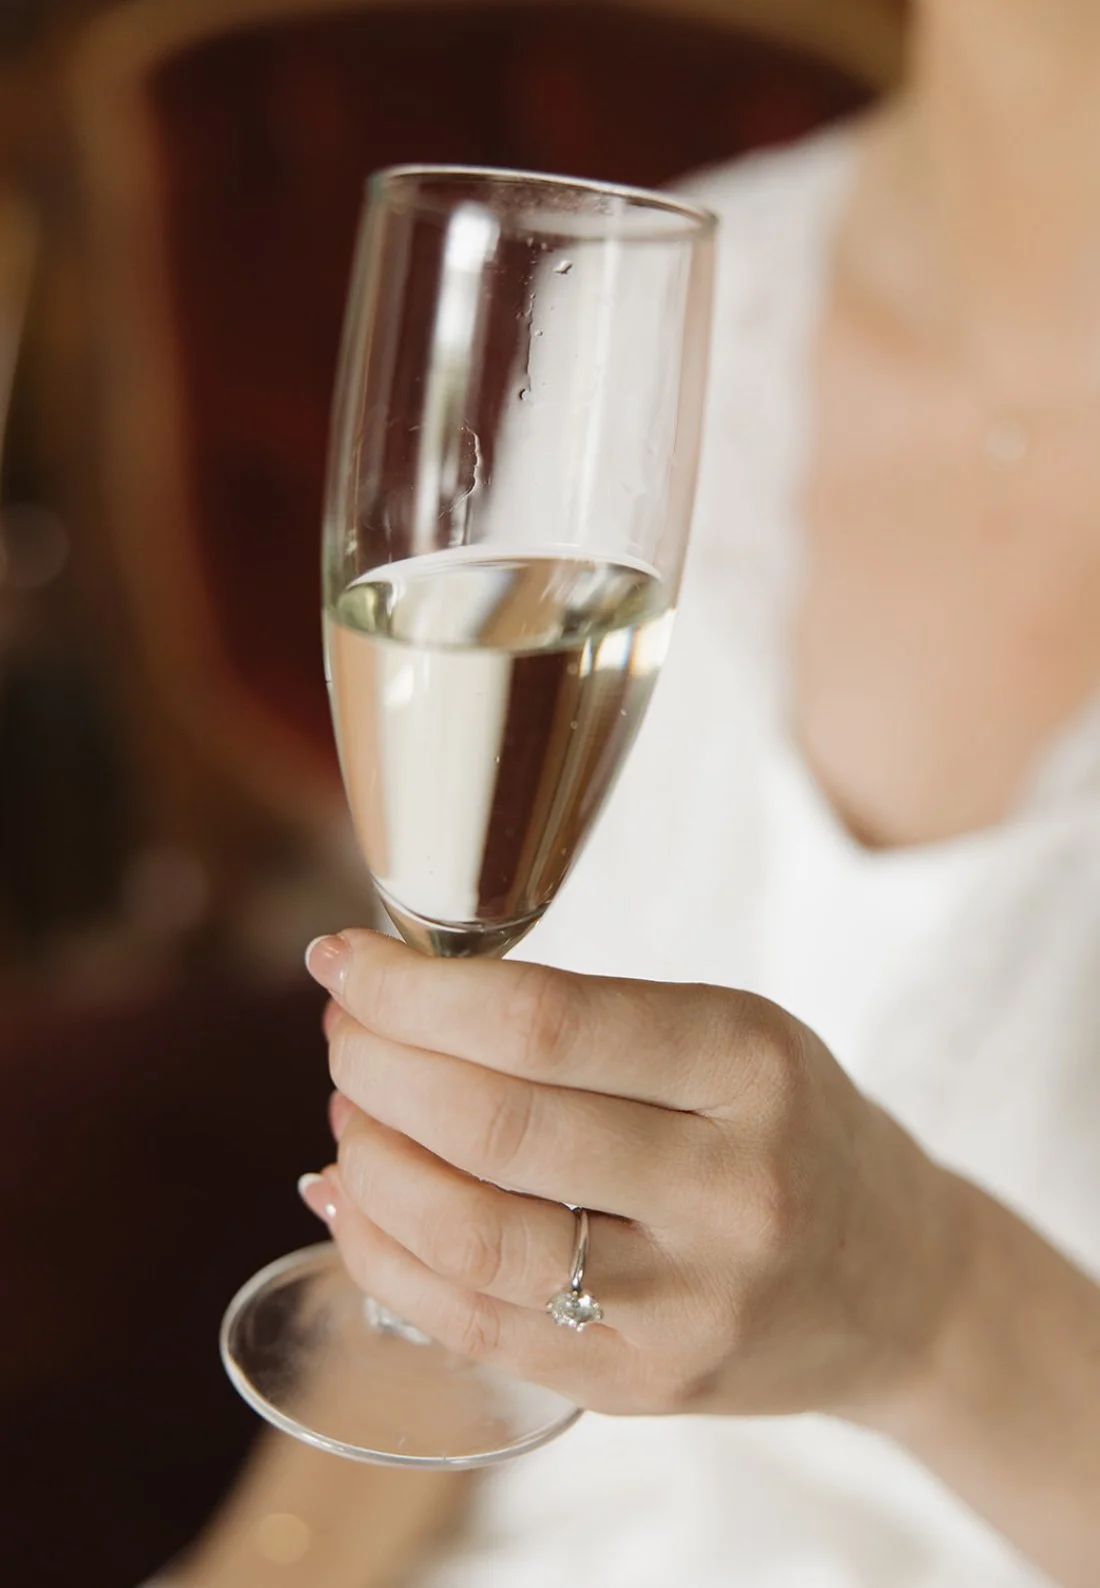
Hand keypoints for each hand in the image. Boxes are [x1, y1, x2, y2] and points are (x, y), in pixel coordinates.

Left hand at [301, 930, 966, 1419]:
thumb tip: (401, 999)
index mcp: (749, 1067)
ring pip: (469, 1233)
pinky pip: (474, 1323)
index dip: (415, 991)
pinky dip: (382, 1255)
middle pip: (493, 1125)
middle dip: (378, 1065)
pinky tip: (350, 1201)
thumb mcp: (733, 1035)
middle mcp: (726, 1188)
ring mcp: (685, 1302)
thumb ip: (587, 1019)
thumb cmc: (792, 1129)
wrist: (895, 1281)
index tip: (346, 962)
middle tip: (343, 1034)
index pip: (544, 1022)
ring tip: (349, 1112)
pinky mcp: (643, 1384)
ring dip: (369, 1161)